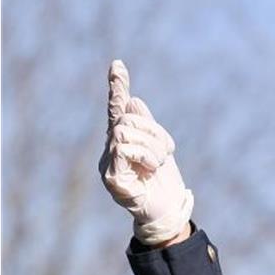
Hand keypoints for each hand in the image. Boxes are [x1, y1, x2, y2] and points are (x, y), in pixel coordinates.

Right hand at [98, 60, 193, 244]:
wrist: (167, 210)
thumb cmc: (163, 181)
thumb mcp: (161, 148)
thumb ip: (148, 126)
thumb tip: (134, 100)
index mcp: (124, 140)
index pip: (118, 109)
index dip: (118, 86)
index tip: (118, 64)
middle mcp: (111, 149)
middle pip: (127, 118)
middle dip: (154, 132)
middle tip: (166, 153)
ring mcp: (108, 164)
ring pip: (125, 131)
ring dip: (152, 145)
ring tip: (157, 164)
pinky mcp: (111, 178)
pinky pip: (123, 149)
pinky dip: (145, 155)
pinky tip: (150, 169)